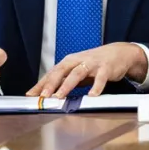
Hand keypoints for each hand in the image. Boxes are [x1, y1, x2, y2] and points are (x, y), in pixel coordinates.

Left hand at [28, 43, 147, 97]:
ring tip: (60, 96)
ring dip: (67, 85)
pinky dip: (96, 87)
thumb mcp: (76, 70)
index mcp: (69, 62)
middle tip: (43, 96)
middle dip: (51, 83)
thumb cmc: (94, 63)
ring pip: (77, 73)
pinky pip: (100, 78)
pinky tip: (92, 96)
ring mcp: (92, 64)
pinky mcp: (105, 68)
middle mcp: (78, 61)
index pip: (51, 73)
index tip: (30, 96)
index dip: (40, 84)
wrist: (118, 53)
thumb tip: (46, 94)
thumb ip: (63, 81)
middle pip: (61, 71)